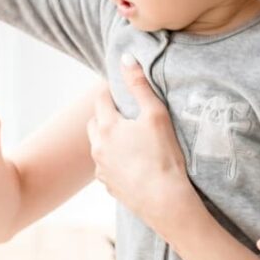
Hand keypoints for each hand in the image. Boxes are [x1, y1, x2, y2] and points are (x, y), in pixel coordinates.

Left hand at [86, 53, 195, 234]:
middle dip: (107, 114)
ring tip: (131, 138)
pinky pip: (107, 167)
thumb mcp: (155, 114)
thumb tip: (126, 58)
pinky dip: (115, 160)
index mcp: (106, 126)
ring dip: (109, 138)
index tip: (123, 90)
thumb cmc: (163, 155)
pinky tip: (133, 162)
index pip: (101, 99)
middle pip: (95, 122)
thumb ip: (139, 85)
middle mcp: (98, 147)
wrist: (165, 201)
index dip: (112, 91)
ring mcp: (101, 169)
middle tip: (127, 113)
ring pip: (99, 146)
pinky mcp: (109, 187)